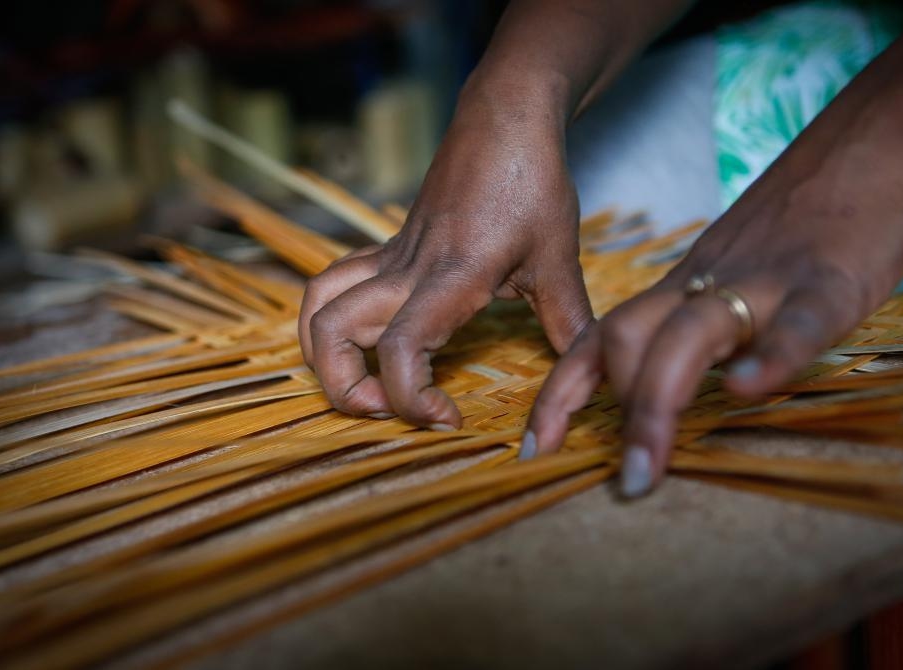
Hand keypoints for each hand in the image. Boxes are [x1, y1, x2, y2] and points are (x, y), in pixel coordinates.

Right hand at [299, 104, 591, 428]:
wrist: (503, 119)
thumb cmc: (533, 184)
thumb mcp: (559, 260)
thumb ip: (569, 325)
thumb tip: (585, 382)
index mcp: (452, 277)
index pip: (402, 349)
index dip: (411, 398)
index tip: (447, 416)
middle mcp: (407, 270)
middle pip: (330, 331)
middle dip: (344, 388)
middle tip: (392, 407)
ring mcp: (390, 257)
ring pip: (317, 304)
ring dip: (325, 354)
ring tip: (367, 382)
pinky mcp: (386, 248)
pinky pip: (335, 283)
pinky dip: (333, 320)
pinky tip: (370, 339)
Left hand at [524, 114, 902, 495]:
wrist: (869, 143)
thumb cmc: (798, 217)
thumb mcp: (728, 270)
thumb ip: (698, 324)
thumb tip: (669, 387)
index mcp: (681, 288)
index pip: (600, 338)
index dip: (560, 395)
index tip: (536, 448)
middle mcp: (706, 284)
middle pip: (627, 338)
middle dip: (612, 412)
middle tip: (625, 481)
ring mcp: (763, 281)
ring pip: (691, 334)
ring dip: (657, 404)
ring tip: (646, 469)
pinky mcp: (828, 281)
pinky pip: (795, 321)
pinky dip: (769, 357)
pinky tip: (747, 390)